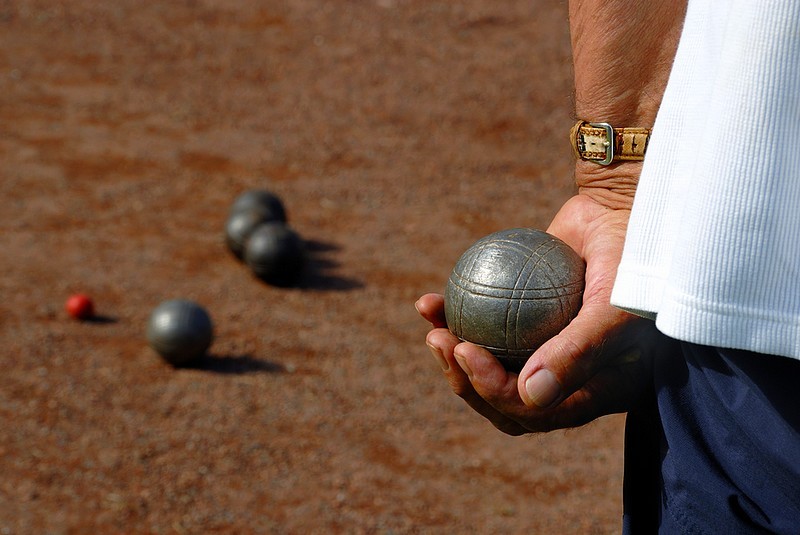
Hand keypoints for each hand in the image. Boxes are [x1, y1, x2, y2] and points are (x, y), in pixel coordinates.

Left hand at [417, 191, 676, 433]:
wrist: (625, 209)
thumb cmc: (632, 260)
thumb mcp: (615, 307)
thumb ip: (579, 354)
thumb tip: (529, 396)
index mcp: (593, 389)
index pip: (536, 411)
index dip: (494, 392)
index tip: (466, 351)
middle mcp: (566, 376)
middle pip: (505, 398)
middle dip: (465, 380)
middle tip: (441, 342)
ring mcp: (542, 348)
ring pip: (491, 366)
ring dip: (453, 355)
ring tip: (432, 328)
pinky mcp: (522, 317)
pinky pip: (483, 324)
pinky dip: (455, 316)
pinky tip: (429, 304)